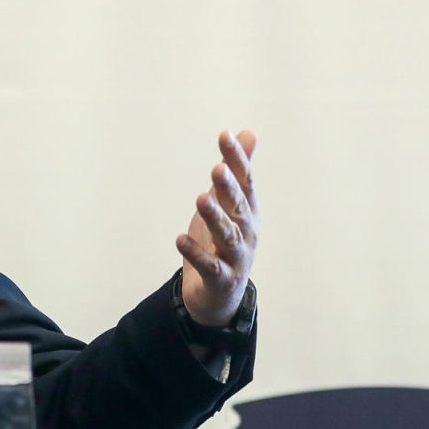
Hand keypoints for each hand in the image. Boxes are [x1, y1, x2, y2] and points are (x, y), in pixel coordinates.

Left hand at [176, 130, 258, 326]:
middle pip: (239, 207)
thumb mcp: (229, 204)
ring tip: (200, 200)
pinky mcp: (221, 278)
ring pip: (227, 235)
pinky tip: (179, 240)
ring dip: (214, 218)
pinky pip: (209, 266)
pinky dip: (195, 253)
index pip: (245, 181)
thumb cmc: (224, 242)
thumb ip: (237, 171)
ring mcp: (236, 256)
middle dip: (229, 188)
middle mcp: (247, 232)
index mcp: (248, 211)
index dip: (237, 159)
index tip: (224, 135)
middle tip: (217, 169)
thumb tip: (249, 133)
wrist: (221, 294)